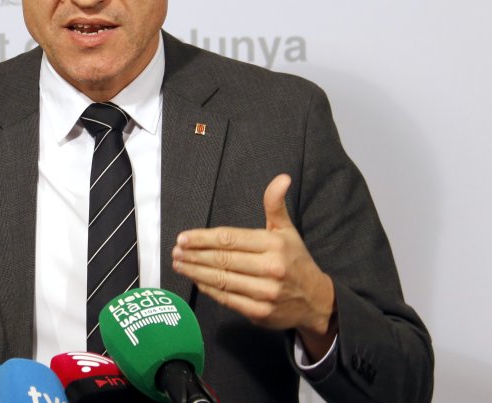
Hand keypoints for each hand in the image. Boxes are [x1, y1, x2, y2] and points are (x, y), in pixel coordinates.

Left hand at [171, 173, 337, 357]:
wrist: (316, 301)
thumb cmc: (296, 261)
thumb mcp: (288, 230)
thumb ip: (275, 204)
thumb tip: (282, 178)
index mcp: (274, 244)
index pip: (230, 238)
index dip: (203, 238)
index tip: (183, 238)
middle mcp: (270, 268)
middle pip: (222, 259)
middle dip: (194, 255)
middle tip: (175, 251)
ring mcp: (265, 292)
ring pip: (221, 280)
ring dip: (196, 272)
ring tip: (179, 264)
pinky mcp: (260, 313)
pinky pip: (227, 298)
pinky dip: (209, 289)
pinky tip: (197, 280)